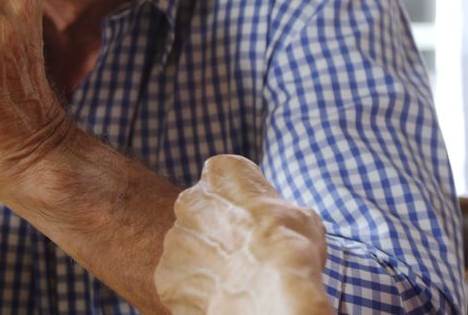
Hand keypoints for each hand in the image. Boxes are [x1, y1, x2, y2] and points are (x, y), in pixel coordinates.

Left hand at [155, 155, 331, 314]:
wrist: (270, 289)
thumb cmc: (290, 245)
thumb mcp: (301, 215)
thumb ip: (279, 213)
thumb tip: (282, 225)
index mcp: (222, 172)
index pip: (228, 180)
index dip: (245, 203)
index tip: (258, 221)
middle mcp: (190, 200)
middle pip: (201, 213)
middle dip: (217, 230)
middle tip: (244, 252)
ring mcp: (174, 240)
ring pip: (188, 249)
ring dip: (205, 261)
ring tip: (235, 279)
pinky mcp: (165, 277)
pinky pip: (180, 282)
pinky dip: (196, 289)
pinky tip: (222, 296)